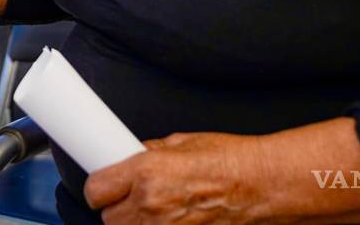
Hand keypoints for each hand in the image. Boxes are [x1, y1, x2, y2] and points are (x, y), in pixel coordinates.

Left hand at [85, 131, 266, 224]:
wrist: (262, 186)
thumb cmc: (229, 161)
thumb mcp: (182, 143)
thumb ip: (150, 153)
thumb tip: (131, 155)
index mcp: (148, 172)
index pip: (96, 189)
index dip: (100, 186)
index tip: (105, 185)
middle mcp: (152, 205)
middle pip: (109, 218)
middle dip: (119, 208)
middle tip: (136, 197)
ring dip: (137, 224)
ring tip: (158, 211)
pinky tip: (173, 220)